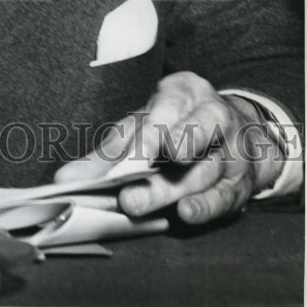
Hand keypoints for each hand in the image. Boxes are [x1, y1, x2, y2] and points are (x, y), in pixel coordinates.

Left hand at [54, 71, 283, 224]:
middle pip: (191, 141)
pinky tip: (186, 214)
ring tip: (140, 206)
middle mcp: (216, 115)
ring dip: (172, 193)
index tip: (136, 153)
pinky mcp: (242, 182)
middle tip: (129, 194)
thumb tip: (64, 179)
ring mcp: (234, 150)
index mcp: (187, 91)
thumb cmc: (174, 126)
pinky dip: (206, 207)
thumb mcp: (142, 127)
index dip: (154, 131)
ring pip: (206, 172)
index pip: (171, 107)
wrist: (234, 132)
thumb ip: (106, 154)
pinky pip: (225, 196)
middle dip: (159, 168)